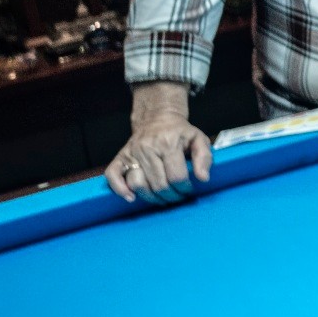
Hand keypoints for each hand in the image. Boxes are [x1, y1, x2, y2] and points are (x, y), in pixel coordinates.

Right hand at [105, 81, 211, 205]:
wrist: (157, 118)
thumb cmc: (180, 132)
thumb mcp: (198, 139)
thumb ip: (205, 158)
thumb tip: (203, 178)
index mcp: (168, 143)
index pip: (176, 177)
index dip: (184, 188)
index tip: (188, 189)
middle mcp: (148, 148)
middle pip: (158, 184)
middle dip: (171, 196)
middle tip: (177, 196)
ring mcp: (132, 152)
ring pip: (138, 184)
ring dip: (151, 197)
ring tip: (162, 197)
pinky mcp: (121, 156)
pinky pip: (112, 175)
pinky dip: (120, 189)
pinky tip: (131, 198)